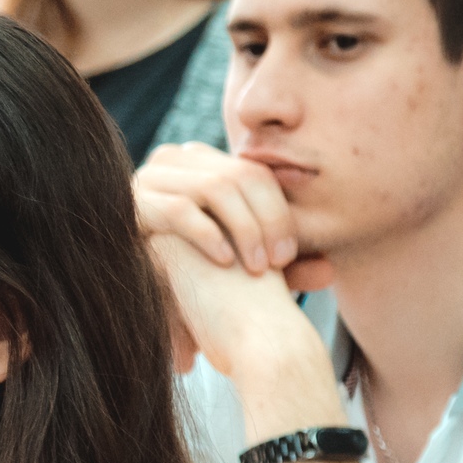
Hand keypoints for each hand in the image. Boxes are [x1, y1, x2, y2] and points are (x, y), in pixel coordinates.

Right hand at [135, 142, 332, 289]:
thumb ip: (285, 269)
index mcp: (204, 164)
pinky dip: (207, 234)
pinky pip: (179, 208)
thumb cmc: (192, 284)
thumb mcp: (243, 270)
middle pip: (240, 175)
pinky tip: (224, 262)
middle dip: (266, 221)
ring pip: (215, 187)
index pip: (256, 172)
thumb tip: (329, 270)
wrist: (133, 303)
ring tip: (257, 269)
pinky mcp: (133, 203)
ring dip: (244, 229)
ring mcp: (150, 176)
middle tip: (278, 264)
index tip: (291, 256)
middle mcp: (176, 160)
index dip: (280, 211)